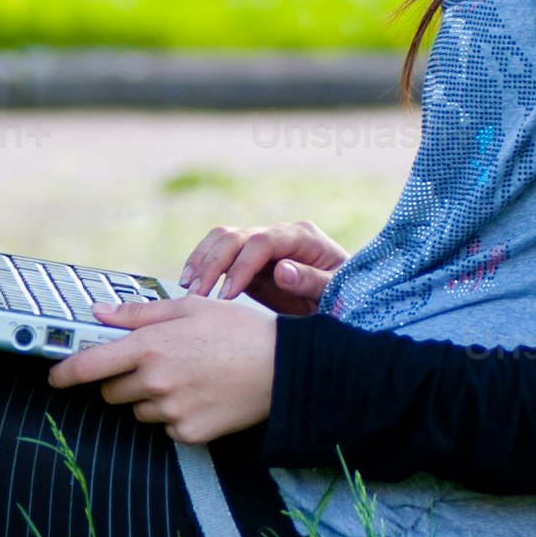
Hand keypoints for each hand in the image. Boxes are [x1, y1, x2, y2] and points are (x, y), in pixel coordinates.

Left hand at [47, 288, 277, 444]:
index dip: (65, 373)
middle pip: (111, 391)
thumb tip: (98, 313)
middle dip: (123, 379)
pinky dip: (176, 415)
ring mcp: (171, 410)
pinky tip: (202, 396)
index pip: (89, 366)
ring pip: (139, 410)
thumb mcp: (190, 307)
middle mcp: (155, 381)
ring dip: (151, 398)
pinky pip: (165, 427)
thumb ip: (139, 314)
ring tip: (189, 377)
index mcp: (150, 346)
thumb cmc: (238, 330)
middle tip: (157, 364)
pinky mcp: (188, 433)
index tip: (55, 377)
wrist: (283, 368)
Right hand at [175, 219, 348, 316]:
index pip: (262, 243)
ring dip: (201, 260)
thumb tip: (281, 270)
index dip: (240, 266)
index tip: (226, 295)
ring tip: (187, 287)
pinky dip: (202, 265)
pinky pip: (220, 254)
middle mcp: (280, 234)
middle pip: (236, 236)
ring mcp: (263, 244)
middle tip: (197, 294)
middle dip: (213, 264)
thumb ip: (312, 281)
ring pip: (222, 239)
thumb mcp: (338, 293)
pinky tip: (189, 284)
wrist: (348, 302)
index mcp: (303, 238)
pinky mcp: (251, 260)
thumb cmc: (348, 297)